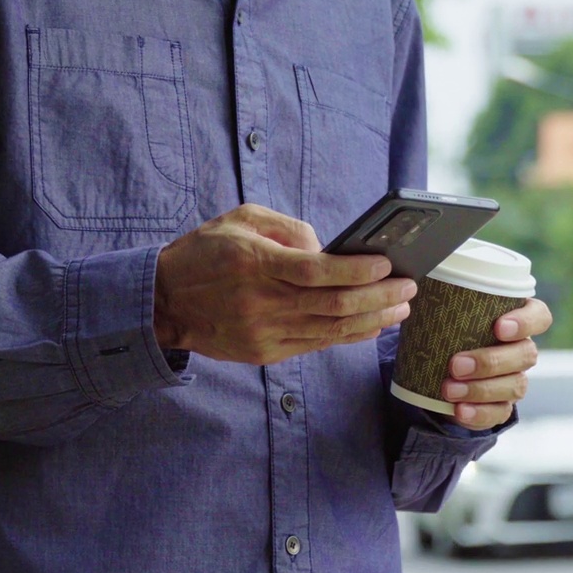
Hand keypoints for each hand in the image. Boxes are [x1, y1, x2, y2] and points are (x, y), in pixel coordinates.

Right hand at [153, 204, 415, 364]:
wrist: (163, 302)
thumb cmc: (206, 252)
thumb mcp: (241, 219)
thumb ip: (289, 228)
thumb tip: (329, 249)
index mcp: (256, 262)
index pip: (318, 270)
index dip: (358, 270)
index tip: (387, 264)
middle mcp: (262, 301)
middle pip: (335, 304)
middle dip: (380, 296)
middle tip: (409, 287)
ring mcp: (265, 332)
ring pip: (332, 330)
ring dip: (374, 319)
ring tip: (401, 308)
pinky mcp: (266, 353)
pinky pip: (317, 345)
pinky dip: (350, 336)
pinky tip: (372, 325)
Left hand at [440, 298, 552, 429]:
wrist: (439, 369)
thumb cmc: (449, 330)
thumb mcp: (448, 312)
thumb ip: (442, 299)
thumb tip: (412, 288)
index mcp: (517, 320)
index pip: (539, 316)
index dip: (526, 322)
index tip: (499, 327)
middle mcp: (522, 350)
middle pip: (526, 354)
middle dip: (491, 361)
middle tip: (456, 364)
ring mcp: (515, 379)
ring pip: (515, 385)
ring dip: (481, 389)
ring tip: (448, 389)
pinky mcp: (502, 405)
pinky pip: (499, 412)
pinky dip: (479, 413)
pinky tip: (459, 410)